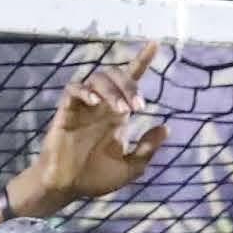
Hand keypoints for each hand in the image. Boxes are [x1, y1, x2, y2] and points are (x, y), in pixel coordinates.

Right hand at [15, 44, 167, 211]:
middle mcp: (101, 106)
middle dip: (130, 85)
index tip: (155, 44)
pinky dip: (84, 90)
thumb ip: (147, 149)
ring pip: (97, 78)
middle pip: (116, 75)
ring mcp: (83, 107)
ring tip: (121, 111)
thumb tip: (166, 127)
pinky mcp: (66, 112)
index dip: (142, 60)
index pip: (131, 80)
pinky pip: (73, 89)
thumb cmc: (95, 178)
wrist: (67, 188)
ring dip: (112, 90)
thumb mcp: (129, 168)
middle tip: (137, 107)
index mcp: (117, 115)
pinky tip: (94, 102)